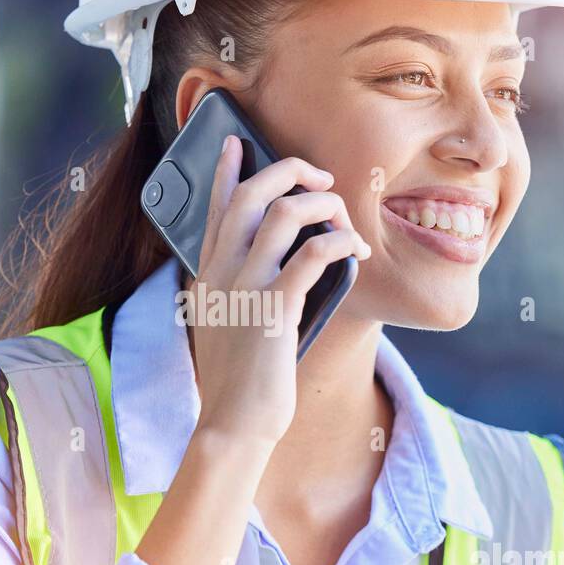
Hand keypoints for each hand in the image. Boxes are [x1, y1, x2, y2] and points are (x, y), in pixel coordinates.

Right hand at [186, 133, 370, 447]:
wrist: (232, 422)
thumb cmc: (237, 379)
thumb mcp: (226, 324)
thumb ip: (239, 290)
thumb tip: (279, 263)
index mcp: (208, 274)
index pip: (213, 208)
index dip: (225, 170)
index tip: (235, 143)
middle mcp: (221, 272)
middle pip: (250, 194)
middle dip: (289, 171)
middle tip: (319, 177)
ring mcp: (246, 288)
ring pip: (284, 213)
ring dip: (322, 205)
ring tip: (343, 218)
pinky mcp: (274, 308)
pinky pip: (312, 254)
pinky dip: (339, 242)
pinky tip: (355, 249)